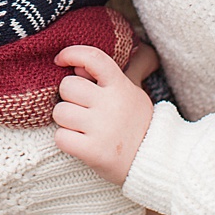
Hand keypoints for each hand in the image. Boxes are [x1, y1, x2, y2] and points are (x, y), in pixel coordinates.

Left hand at [52, 45, 153, 184]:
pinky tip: (80, 143)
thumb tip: (79, 64)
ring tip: (83, 128)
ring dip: (66, 121)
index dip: (72, 53)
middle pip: (67, 86)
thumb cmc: (138, 124)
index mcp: (120, 86)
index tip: (60, 60)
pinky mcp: (93, 151)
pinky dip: (66, 141)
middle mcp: (111, 104)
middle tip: (82, 109)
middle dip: (69, 97)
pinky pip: (61, 138)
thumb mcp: (133, 92)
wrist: (154, 160)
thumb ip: (110, 74)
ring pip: (60, 112)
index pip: (93, 58)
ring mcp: (101, 128)